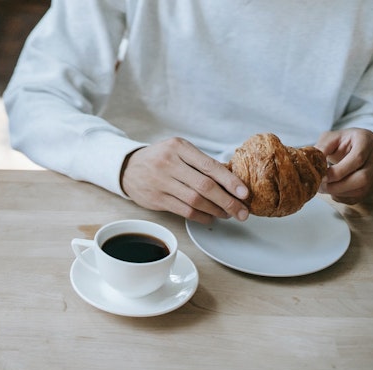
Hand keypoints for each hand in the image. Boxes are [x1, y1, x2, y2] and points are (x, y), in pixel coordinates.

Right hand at [121, 137, 249, 223]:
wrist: (128, 168)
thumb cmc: (160, 159)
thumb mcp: (178, 150)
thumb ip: (200, 162)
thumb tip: (232, 181)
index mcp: (179, 147)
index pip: (210, 166)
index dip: (230, 182)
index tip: (245, 193)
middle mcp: (169, 163)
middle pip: (205, 186)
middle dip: (228, 201)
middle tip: (242, 212)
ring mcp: (161, 182)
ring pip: (196, 201)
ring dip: (216, 210)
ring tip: (228, 214)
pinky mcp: (156, 198)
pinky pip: (184, 211)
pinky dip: (201, 217)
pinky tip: (210, 218)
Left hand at [315, 128, 372, 204]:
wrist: (352, 146)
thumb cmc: (341, 141)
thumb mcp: (329, 138)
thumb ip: (321, 148)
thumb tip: (310, 162)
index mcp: (366, 140)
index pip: (357, 158)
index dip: (338, 171)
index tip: (322, 176)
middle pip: (362, 177)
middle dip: (337, 185)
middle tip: (319, 186)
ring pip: (361, 189)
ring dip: (338, 192)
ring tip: (322, 188)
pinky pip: (358, 197)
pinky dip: (342, 197)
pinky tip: (332, 191)